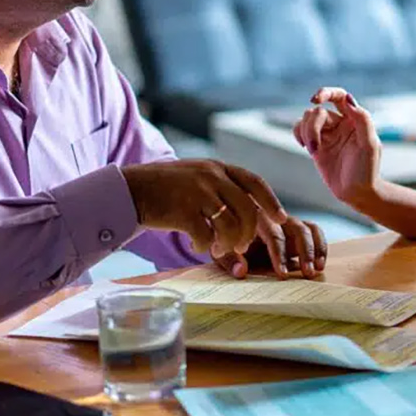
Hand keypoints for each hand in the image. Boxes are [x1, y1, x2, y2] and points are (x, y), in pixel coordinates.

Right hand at [121, 159, 286, 256]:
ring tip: (218, 247)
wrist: (133, 189)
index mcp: (218, 168)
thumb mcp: (198, 179)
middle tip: (243, 245)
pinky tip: (198, 245)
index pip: (255, 182)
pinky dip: (205, 246)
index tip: (282, 219)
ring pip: (230, 224)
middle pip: (247, 208)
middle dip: (249, 232)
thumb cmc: (169, 190)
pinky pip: (205, 235)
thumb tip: (252, 217)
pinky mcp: (182, 211)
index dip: (272, 201)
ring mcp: (197, 192)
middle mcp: (211, 176)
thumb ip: (223, 190)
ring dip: (228, 242)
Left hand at [214, 216, 328, 278]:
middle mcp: (274, 217)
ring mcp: (286, 221)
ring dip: (314, 250)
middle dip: (304, 252)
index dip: (280, 255)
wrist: (226, 227)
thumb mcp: (220, 250)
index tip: (283, 274)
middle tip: (307, 273)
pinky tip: (321, 264)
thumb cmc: (225, 241)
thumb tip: (241, 272)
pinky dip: (320, 245)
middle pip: (296, 229)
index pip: (273, 235)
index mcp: (255, 219)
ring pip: (307, 228)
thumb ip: (228, 260)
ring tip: (316, 270)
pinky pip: (314, 231)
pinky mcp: (296, 227)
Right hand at [293, 87, 381, 204]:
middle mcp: (340, 122)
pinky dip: (298, 134)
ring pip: (307, 118)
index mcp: (355, 118)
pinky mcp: (316, 144)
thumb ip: (362, 119)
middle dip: (312, 127)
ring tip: (312, 151)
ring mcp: (327, 133)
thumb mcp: (369, 144)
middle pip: (318, 111)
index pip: (339, 96)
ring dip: (305, 133)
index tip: (314, 100)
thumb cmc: (368, 170)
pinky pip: (300, 129)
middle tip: (314, 149)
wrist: (357, 192)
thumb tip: (348, 98)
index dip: (326, 93)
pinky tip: (305, 146)